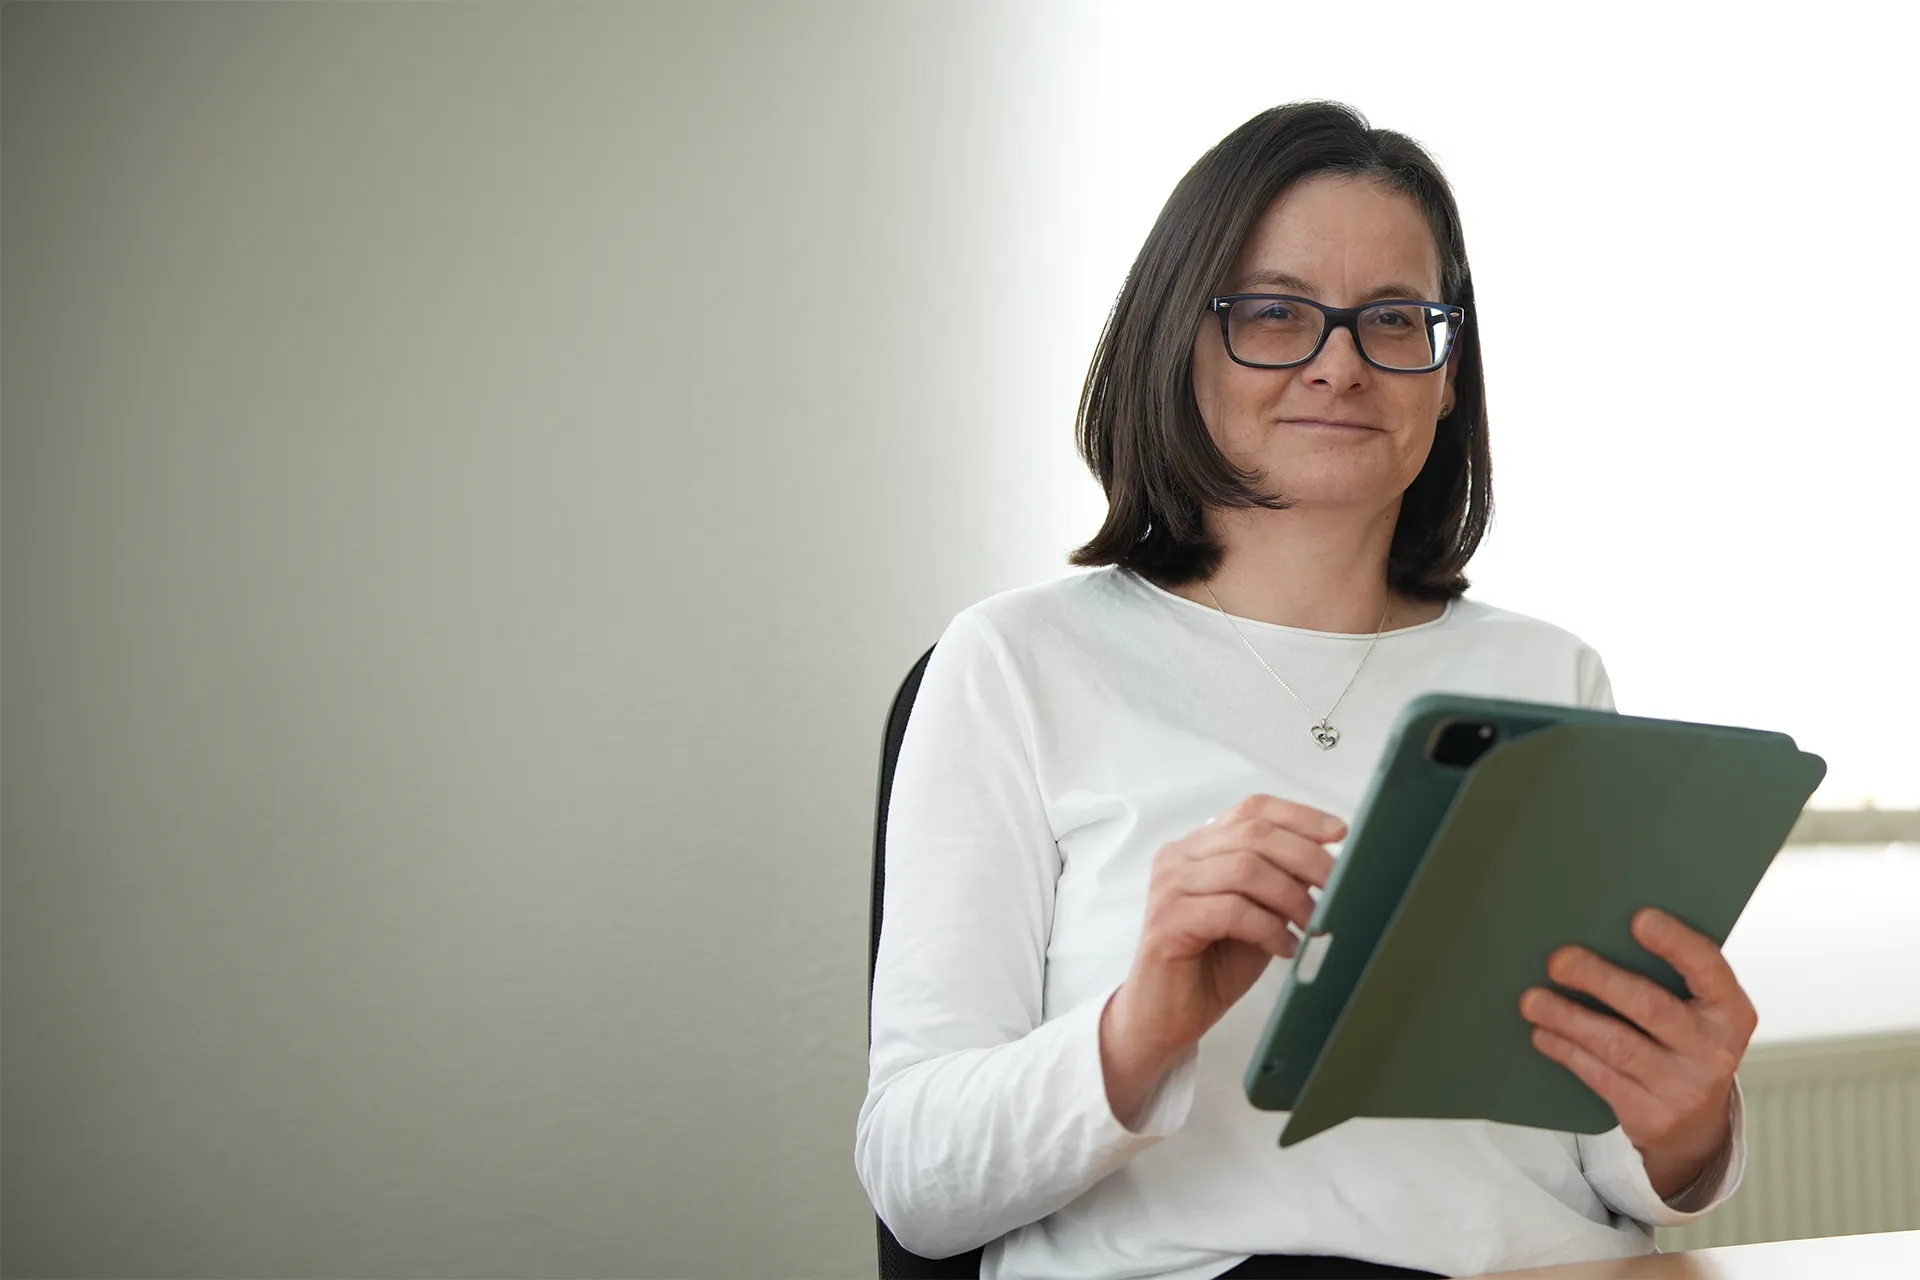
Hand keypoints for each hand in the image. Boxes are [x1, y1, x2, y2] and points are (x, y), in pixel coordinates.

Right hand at [1100, 794, 1342, 1126]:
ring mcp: (1168, 887)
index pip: (1252, 809)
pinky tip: (1284, 947)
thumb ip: (1282, 883)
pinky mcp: (1167, 922)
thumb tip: (1331, 862)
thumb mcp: (1258, 913)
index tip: (1340, 833)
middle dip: (1307, 858)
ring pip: (1245, 868)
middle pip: (1254, 834)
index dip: (1300, 816)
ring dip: (1291, 897)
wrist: (1165, 1017)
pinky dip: (1268, 928)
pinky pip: (1230, 910)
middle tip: (1339, 888)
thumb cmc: (1213, 965)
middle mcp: (1179, 857)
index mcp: (1199, 846)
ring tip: (1311, 925)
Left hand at [1519, 907, 1753, 1199]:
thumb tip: (1594, 931)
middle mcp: (1714, 1049)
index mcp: (1730, 1010)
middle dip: (1599, 980)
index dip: (1676, 943)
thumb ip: (1666, 978)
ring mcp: (1684, 1087)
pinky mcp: (1652, 1116)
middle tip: (1557, 960)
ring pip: (1616, 1045)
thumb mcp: (1695, 1012)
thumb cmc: (1683, 1043)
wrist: (1698, 1125)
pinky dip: (1565, 1050)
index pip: (1709, 968)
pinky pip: (1599, 1076)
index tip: (1639, 917)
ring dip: (1568, 1018)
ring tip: (1531, 999)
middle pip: (1650, 1007)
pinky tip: (1542, 1032)